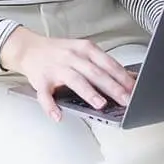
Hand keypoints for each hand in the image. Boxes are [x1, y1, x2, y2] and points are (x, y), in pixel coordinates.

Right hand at [0, 26, 135, 121]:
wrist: (30, 48)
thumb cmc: (60, 51)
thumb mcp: (83, 50)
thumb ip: (102, 63)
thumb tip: (128, 77)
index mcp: (85, 48)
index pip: (108, 63)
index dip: (122, 76)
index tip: (133, 87)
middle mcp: (72, 57)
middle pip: (95, 72)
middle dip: (112, 87)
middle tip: (125, 99)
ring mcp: (57, 68)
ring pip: (75, 80)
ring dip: (89, 93)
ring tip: (100, 104)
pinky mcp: (41, 80)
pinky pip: (45, 95)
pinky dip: (51, 106)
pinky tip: (58, 116)